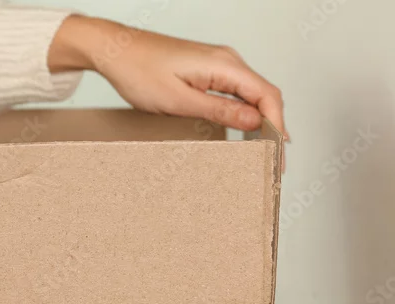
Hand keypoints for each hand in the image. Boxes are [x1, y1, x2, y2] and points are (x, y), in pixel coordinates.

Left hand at [48, 16, 287, 138]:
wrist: (115, 50)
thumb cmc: (138, 70)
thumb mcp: (177, 100)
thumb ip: (218, 110)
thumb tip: (254, 121)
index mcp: (224, 64)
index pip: (267, 95)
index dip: (278, 126)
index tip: (278, 153)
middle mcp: (227, 61)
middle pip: (265, 95)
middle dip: (274, 128)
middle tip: (275, 162)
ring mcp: (218, 65)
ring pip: (252, 95)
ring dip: (261, 122)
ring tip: (263, 153)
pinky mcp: (207, 71)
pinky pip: (235, 93)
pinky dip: (244, 113)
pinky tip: (244, 132)